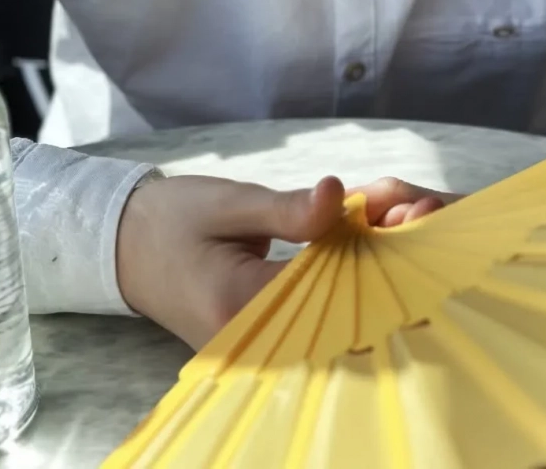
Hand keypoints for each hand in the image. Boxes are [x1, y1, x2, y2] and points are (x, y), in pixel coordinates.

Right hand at [116, 173, 457, 348]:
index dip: (378, 248)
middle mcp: (255, 342)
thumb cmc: (174, 219)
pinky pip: (322, 316)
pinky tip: (369, 243)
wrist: (128, 247)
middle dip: (388, 264)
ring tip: (399, 222)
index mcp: (241, 306)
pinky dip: (350, 281)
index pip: (333, 289)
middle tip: (418, 211)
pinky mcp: (267, 340)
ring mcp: (261, 349)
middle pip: (344, 313)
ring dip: (374, 273)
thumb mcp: (230, 201)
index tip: (414, 212)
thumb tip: (338, 197)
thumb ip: (287, 208)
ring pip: (339, 318)